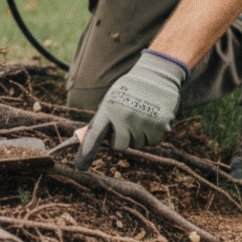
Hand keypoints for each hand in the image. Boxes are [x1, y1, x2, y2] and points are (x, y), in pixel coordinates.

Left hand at [73, 51, 187, 169]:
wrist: (156, 75)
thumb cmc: (128, 90)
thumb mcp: (111, 100)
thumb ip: (102, 120)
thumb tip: (86, 140)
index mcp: (109, 109)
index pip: (94, 135)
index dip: (86, 151)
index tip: (80, 166)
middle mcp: (125, 117)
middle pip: (119, 146)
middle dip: (121, 141)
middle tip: (126, 127)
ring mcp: (144, 121)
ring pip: (138, 144)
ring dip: (138, 136)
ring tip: (141, 116)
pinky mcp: (161, 125)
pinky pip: (153, 142)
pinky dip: (152, 135)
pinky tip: (151, 119)